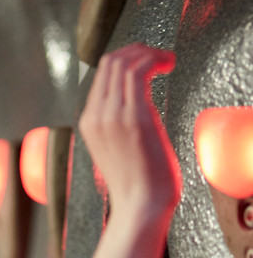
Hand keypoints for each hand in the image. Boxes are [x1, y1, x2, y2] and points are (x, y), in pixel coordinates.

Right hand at [79, 43, 181, 221]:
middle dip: (138, 51)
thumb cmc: (138, 185)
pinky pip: (139, 71)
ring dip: (150, 53)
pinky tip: (169, 65)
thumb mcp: (120, 150)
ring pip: (123, 61)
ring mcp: (110, 116)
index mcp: (89, 124)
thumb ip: (120, 126)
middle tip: (160, 59)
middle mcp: (95, 117)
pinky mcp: (131, 117)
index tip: (149, 64)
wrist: (139, 207)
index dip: (128, 59)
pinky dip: (156, 59)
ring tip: (167, 61)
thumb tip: (139, 108)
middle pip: (110, 62)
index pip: (102, 75)